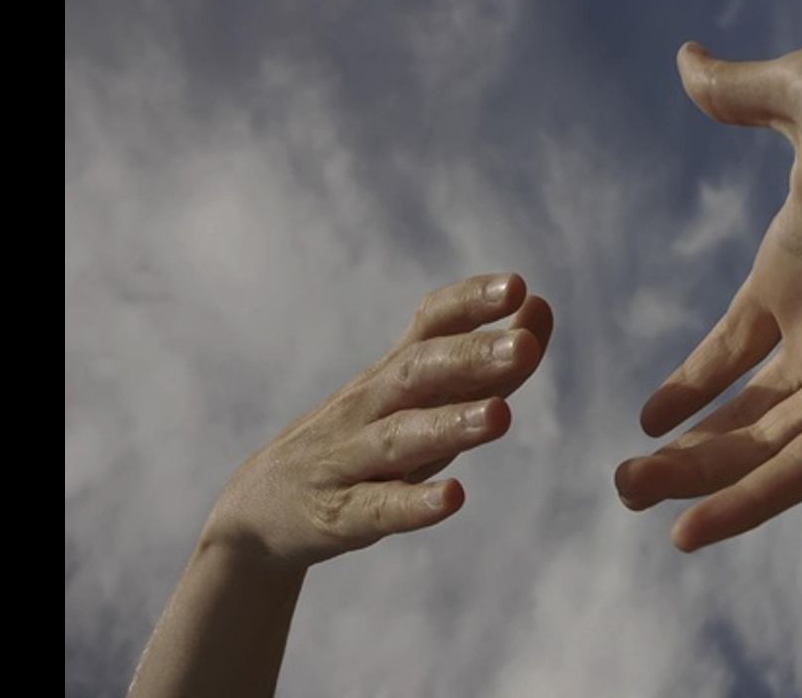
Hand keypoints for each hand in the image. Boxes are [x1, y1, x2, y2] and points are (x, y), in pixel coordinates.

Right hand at [203, 273, 552, 569]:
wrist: (260, 510)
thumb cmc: (362, 442)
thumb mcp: (418, 400)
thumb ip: (483, 361)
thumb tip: (540, 307)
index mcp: (395, 373)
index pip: (430, 324)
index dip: (470, 303)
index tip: (518, 285)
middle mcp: (371, 406)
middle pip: (419, 372)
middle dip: (472, 357)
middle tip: (523, 344)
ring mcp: (352, 459)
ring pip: (401, 436)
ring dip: (451, 424)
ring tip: (500, 415)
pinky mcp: (341, 515)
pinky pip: (379, 508)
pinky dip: (414, 504)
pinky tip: (452, 498)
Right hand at [616, 42, 801, 550]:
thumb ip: (743, 93)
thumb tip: (685, 62)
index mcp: (793, 273)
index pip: (731, 348)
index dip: (689, 384)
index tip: (647, 416)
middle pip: (740, 413)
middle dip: (683, 451)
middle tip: (624, 481)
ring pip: (762, 447)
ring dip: (700, 479)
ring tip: (636, 496)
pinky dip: (751, 501)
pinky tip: (696, 529)